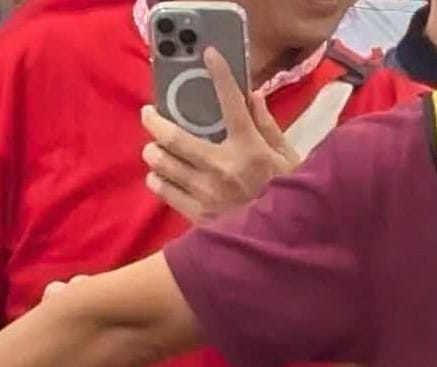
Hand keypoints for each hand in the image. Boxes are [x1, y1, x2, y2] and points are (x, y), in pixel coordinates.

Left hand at [141, 48, 297, 225]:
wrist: (282, 241)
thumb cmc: (288, 196)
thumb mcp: (287, 158)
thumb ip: (267, 126)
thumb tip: (251, 95)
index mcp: (249, 148)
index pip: (231, 103)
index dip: (220, 75)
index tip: (209, 55)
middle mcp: (223, 167)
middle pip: (175, 138)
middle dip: (155, 122)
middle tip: (148, 114)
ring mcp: (207, 193)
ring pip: (164, 165)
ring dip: (153, 152)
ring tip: (153, 148)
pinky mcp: (198, 215)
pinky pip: (165, 192)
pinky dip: (157, 180)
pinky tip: (158, 175)